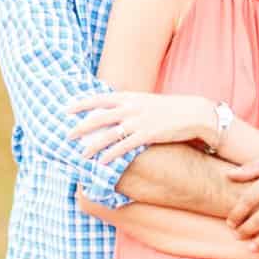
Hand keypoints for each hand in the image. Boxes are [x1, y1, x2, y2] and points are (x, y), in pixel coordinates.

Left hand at [68, 90, 211, 160]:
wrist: (191, 112)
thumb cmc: (168, 109)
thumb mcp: (145, 101)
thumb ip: (129, 104)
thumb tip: (114, 110)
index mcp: (129, 97)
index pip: (100, 98)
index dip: (82, 104)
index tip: (67, 108)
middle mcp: (130, 107)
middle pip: (99, 117)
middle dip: (82, 126)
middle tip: (67, 135)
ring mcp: (138, 121)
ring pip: (109, 134)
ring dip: (93, 144)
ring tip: (81, 153)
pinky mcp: (146, 135)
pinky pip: (124, 146)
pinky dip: (112, 154)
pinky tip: (102, 162)